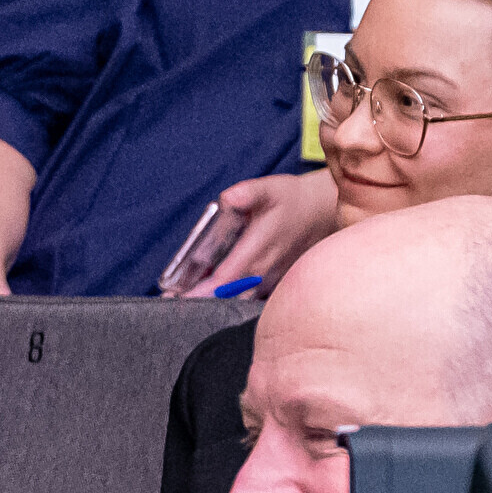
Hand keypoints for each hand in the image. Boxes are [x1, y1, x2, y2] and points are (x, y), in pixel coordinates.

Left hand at [185, 172, 335, 296]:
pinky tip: (207, 296)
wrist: (322, 212)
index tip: (176, 296)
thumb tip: (230, 198)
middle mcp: (265, 271)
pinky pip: (248, 299)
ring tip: (182, 299)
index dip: (201, 290)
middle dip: (198, 300)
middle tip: (169, 300)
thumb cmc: (290, 200)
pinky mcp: (274, 285)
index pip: (226, 278)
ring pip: (238, 301)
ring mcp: (271, 281)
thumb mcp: (269, 189)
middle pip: (227, 296)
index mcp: (259, 249)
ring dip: (211, 302)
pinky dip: (227, 300)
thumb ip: (248, 193)